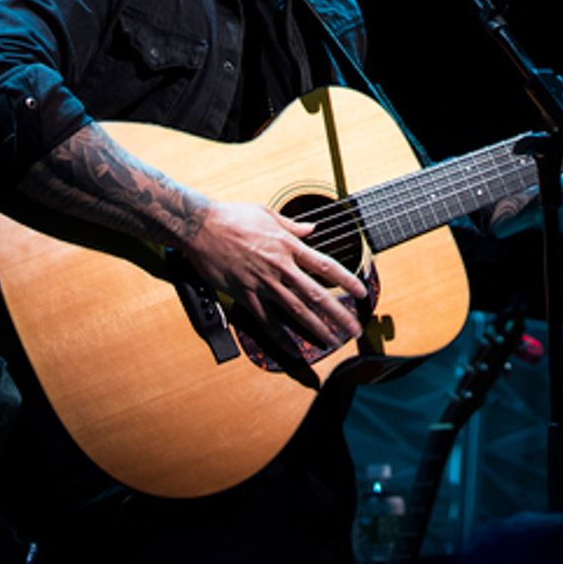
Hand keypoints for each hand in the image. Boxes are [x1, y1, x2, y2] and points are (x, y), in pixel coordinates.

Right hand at [186, 199, 368, 351]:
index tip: (361, 293)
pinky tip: (292, 349)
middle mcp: (280, 267)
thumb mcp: (268, 214)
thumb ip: (292, 226)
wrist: (201, 227)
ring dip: (316, 328)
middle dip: (338, 314)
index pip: (326, 266)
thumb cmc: (234, 216)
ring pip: (296, 311)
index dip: (347, 281)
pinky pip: (266, 321)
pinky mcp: (245, 295)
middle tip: (354, 329)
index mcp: (289, 245)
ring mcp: (263, 283)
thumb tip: (310, 229)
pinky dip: (280, 337)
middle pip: (316, 295)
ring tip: (331, 342)